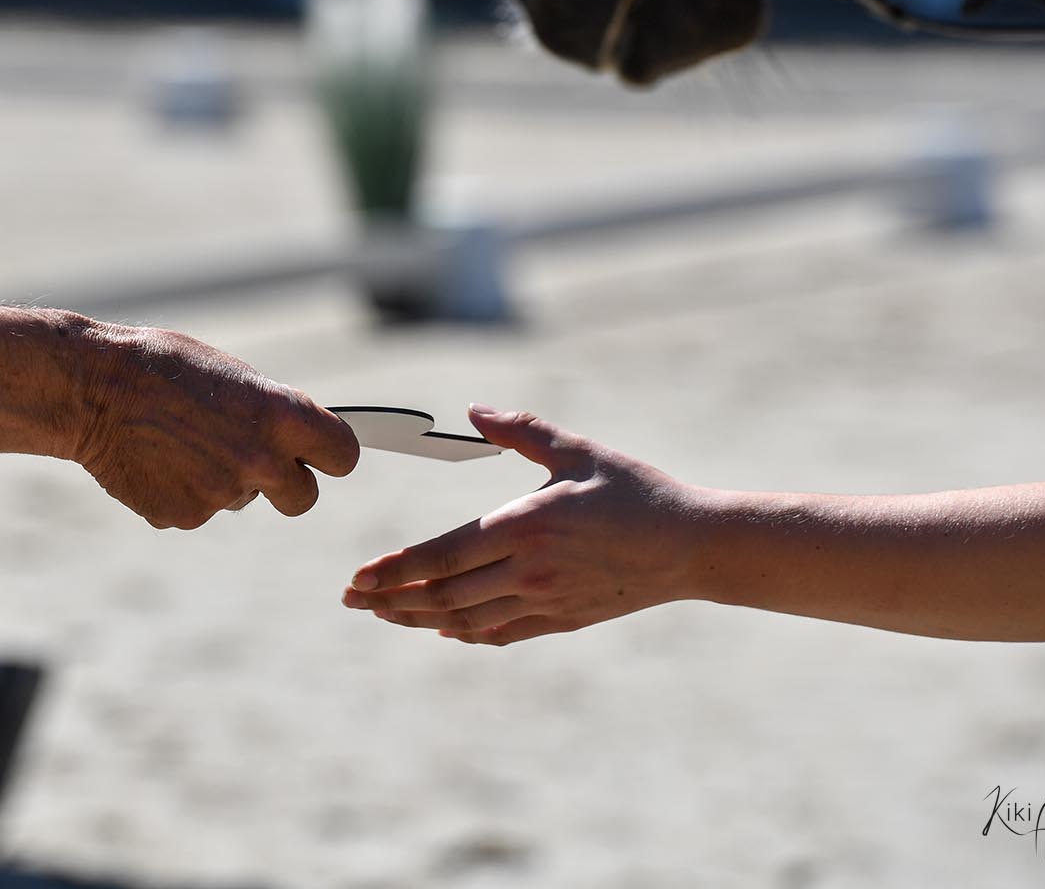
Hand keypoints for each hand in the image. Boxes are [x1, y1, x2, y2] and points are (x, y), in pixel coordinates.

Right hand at [67, 323, 359, 528]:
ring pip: (242, 500)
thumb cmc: (163, 367)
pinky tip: (157, 461)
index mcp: (281, 415)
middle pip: (303, 499)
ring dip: (223, 481)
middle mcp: (261, 460)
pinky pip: (198, 511)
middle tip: (254, 461)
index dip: (332, 454)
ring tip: (182, 442)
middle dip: (286, 485)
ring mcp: (222, 494)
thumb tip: (291, 438)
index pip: (343, 454)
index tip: (320, 453)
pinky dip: (182, 493)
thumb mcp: (233, 376)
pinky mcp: (184, 516)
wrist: (92, 388)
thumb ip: (269, 411)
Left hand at [343, 406, 699, 644]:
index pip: (440, 556)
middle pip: (442, 595)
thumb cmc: (635, 490)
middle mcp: (528, 570)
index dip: (393, 569)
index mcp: (524, 525)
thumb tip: (473, 411)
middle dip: (390, 598)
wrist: (693, 545)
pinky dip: (464, 633)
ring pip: (464, 620)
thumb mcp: (578, 450)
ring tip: (383, 613)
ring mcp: (545, 601)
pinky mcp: (562, 620)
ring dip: (417, 618)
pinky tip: (441, 627)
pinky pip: (500, 633)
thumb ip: (521, 430)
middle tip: (351, 599)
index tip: (356, 577)